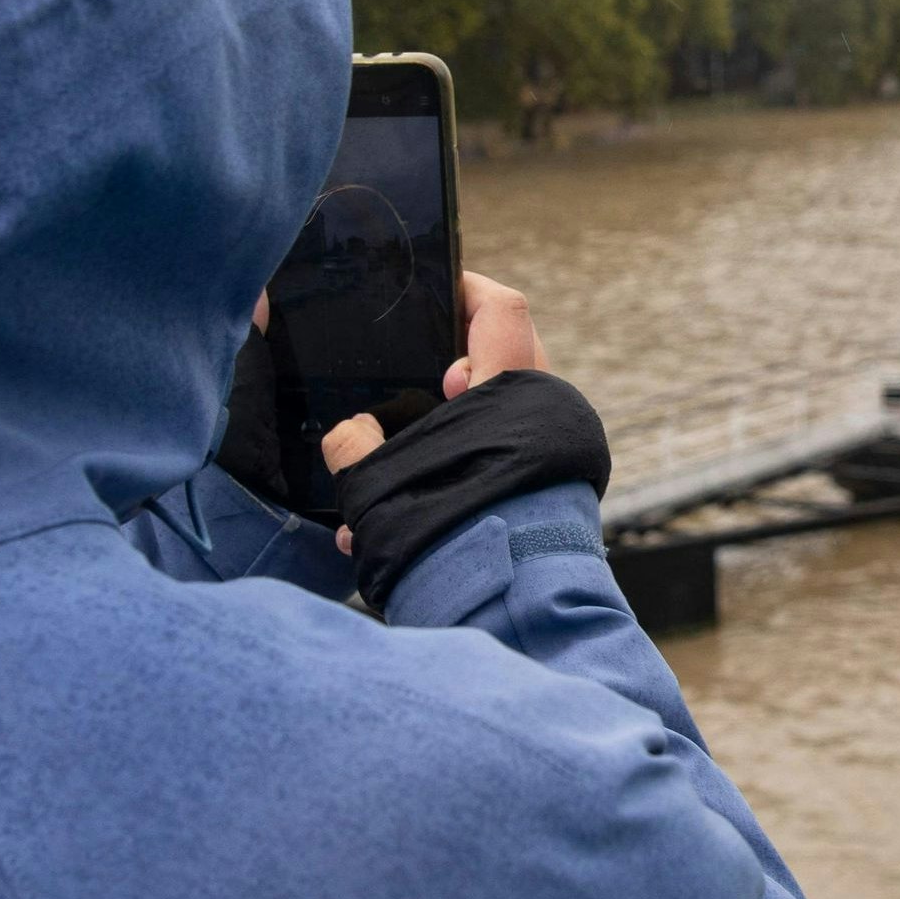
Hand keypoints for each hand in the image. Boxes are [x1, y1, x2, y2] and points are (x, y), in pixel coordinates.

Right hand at [321, 273, 546, 546]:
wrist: (510, 612)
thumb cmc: (455, 538)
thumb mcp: (382, 482)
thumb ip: (357, 447)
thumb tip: (350, 436)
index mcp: (511, 389)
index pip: (500, 308)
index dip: (466, 289)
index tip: (436, 286)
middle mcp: (541, 416)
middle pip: (503, 361)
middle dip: (451, 370)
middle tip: (410, 384)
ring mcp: (549, 455)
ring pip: (501, 417)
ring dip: (452, 432)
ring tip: (397, 466)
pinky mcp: (548, 496)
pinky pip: (503, 466)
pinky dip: (462, 476)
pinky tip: (413, 515)